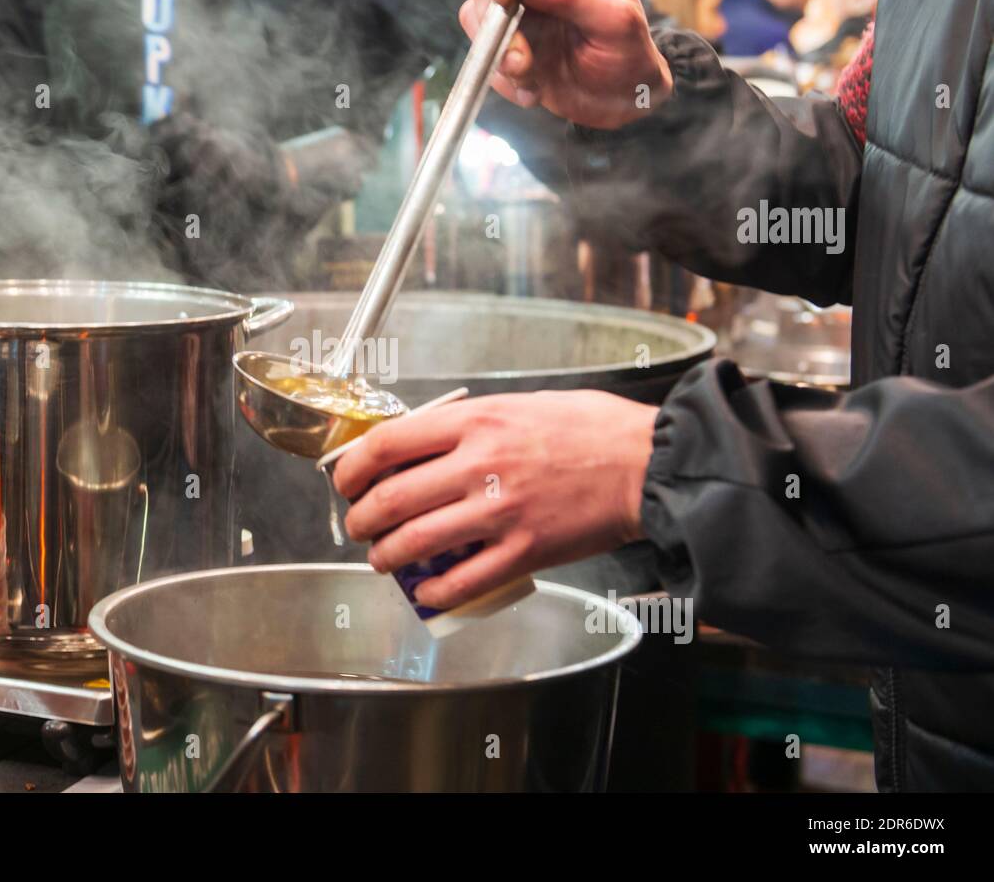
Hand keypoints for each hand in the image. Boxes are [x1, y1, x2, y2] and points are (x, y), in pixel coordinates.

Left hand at [333, 390, 657, 610]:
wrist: (649, 463)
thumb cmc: (593, 430)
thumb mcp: (520, 404)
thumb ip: (471, 423)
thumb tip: (426, 444)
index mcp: (475, 422)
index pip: (387, 444)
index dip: (353, 469)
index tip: (347, 482)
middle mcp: (480, 465)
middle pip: (391, 499)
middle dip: (361, 520)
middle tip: (359, 527)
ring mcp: (500, 512)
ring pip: (416, 543)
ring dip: (386, 557)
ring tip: (382, 560)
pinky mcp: (525, 552)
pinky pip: (462, 581)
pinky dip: (434, 591)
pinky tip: (427, 590)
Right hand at [461, 0, 672, 128]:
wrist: (623, 101)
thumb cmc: (630, 53)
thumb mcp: (614, 20)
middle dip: (493, 18)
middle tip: (519, 54)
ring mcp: (519, 19)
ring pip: (477, 20)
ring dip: (499, 53)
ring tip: (529, 74)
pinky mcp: (509, 51)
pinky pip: (486, 58)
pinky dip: (504, 80)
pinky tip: (534, 90)